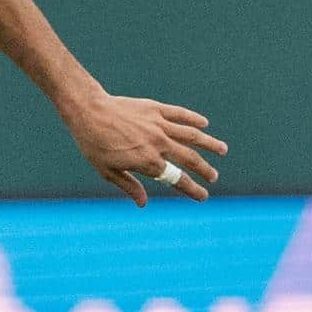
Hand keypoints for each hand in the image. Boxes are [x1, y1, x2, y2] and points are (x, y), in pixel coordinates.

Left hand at [60, 89, 226, 205]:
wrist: (89, 111)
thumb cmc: (94, 144)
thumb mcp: (107, 171)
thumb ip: (129, 186)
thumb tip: (143, 203)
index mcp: (148, 162)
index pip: (177, 179)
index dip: (192, 189)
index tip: (203, 196)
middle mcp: (158, 144)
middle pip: (190, 159)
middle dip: (205, 170)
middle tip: (213, 177)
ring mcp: (159, 125)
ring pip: (192, 135)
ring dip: (210, 144)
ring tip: (223, 150)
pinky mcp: (155, 109)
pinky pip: (180, 114)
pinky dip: (194, 119)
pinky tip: (204, 124)